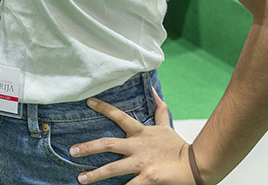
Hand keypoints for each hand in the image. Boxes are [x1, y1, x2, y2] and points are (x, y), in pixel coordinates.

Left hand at [70, 89, 195, 183]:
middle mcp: (137, 147)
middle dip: (88, 147)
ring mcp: (142, 163)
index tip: (88, 101)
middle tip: (72, 151)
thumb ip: (159, 109)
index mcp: (140, 133)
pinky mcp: (148, 178)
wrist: (196, 165)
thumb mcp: (166, 126)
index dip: (104, 107)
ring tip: (80, 178)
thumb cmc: (177, 147)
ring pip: (113, 168)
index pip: (119, 116)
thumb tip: (154, 90)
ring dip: (95, 174)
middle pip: (108, 144)